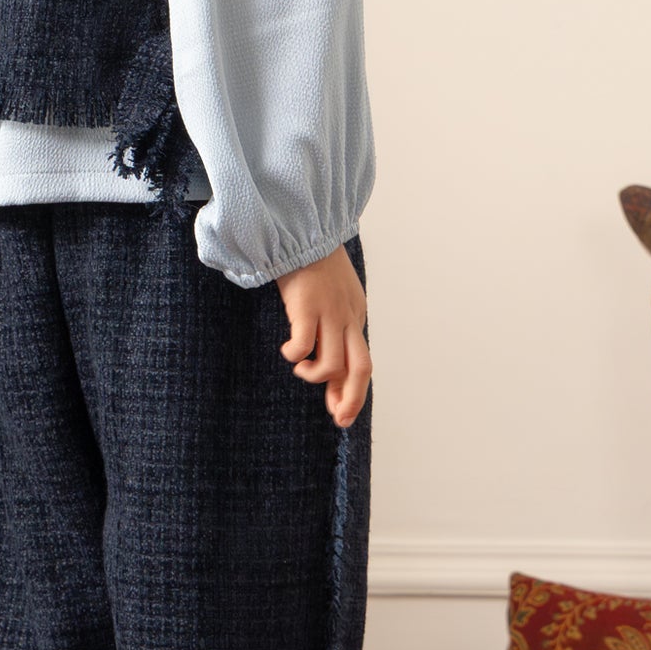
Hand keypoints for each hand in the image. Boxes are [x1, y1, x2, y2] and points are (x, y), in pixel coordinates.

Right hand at [277, 245, 370, 427]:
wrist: (302, 231)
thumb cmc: (314, 264)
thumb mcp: (334, 297)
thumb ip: (334, 325)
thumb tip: (330, 362)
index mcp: (356, 315)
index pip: (363, 363)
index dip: (353, 392)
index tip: (341, 413)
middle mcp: (348, 317)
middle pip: (360, 369)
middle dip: (350, 399)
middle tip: (338, 418)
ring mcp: (329, 312)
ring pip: (334, 362)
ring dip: (316, 375)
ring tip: (301, 368)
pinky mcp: (306, 307)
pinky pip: (304, 344)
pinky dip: (296, 355)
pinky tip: (287, 352)